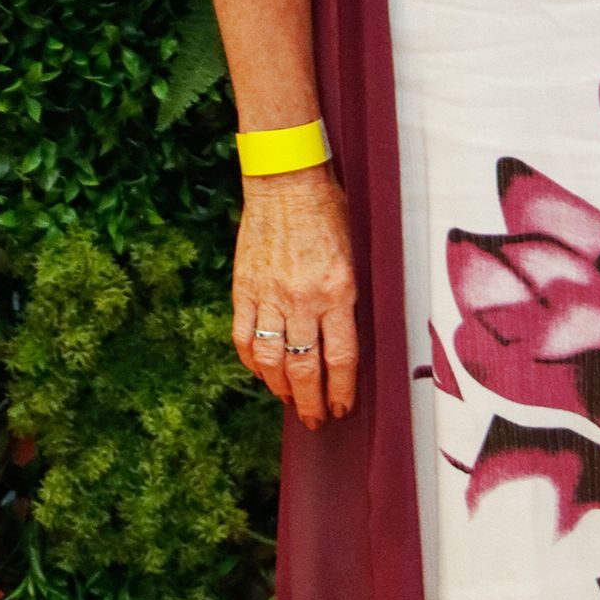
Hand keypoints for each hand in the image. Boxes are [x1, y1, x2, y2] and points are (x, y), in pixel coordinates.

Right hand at [232, 166, 359, 428]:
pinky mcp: (244, 288)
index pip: (340, 358)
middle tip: (315, 420)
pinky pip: (244, 337)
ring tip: (288, 400)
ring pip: (271, 360)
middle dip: (311, 402)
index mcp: (338, 290)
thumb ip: (349, 297)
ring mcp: (269, 295)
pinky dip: (251, 361)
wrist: (286, 179)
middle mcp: (303, 299)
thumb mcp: (355, 253)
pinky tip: (261, 371)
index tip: (342, 408)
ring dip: (280, 388)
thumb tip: (347, 339)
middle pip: (305, 368)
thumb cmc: (329, 210)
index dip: (341, 391)